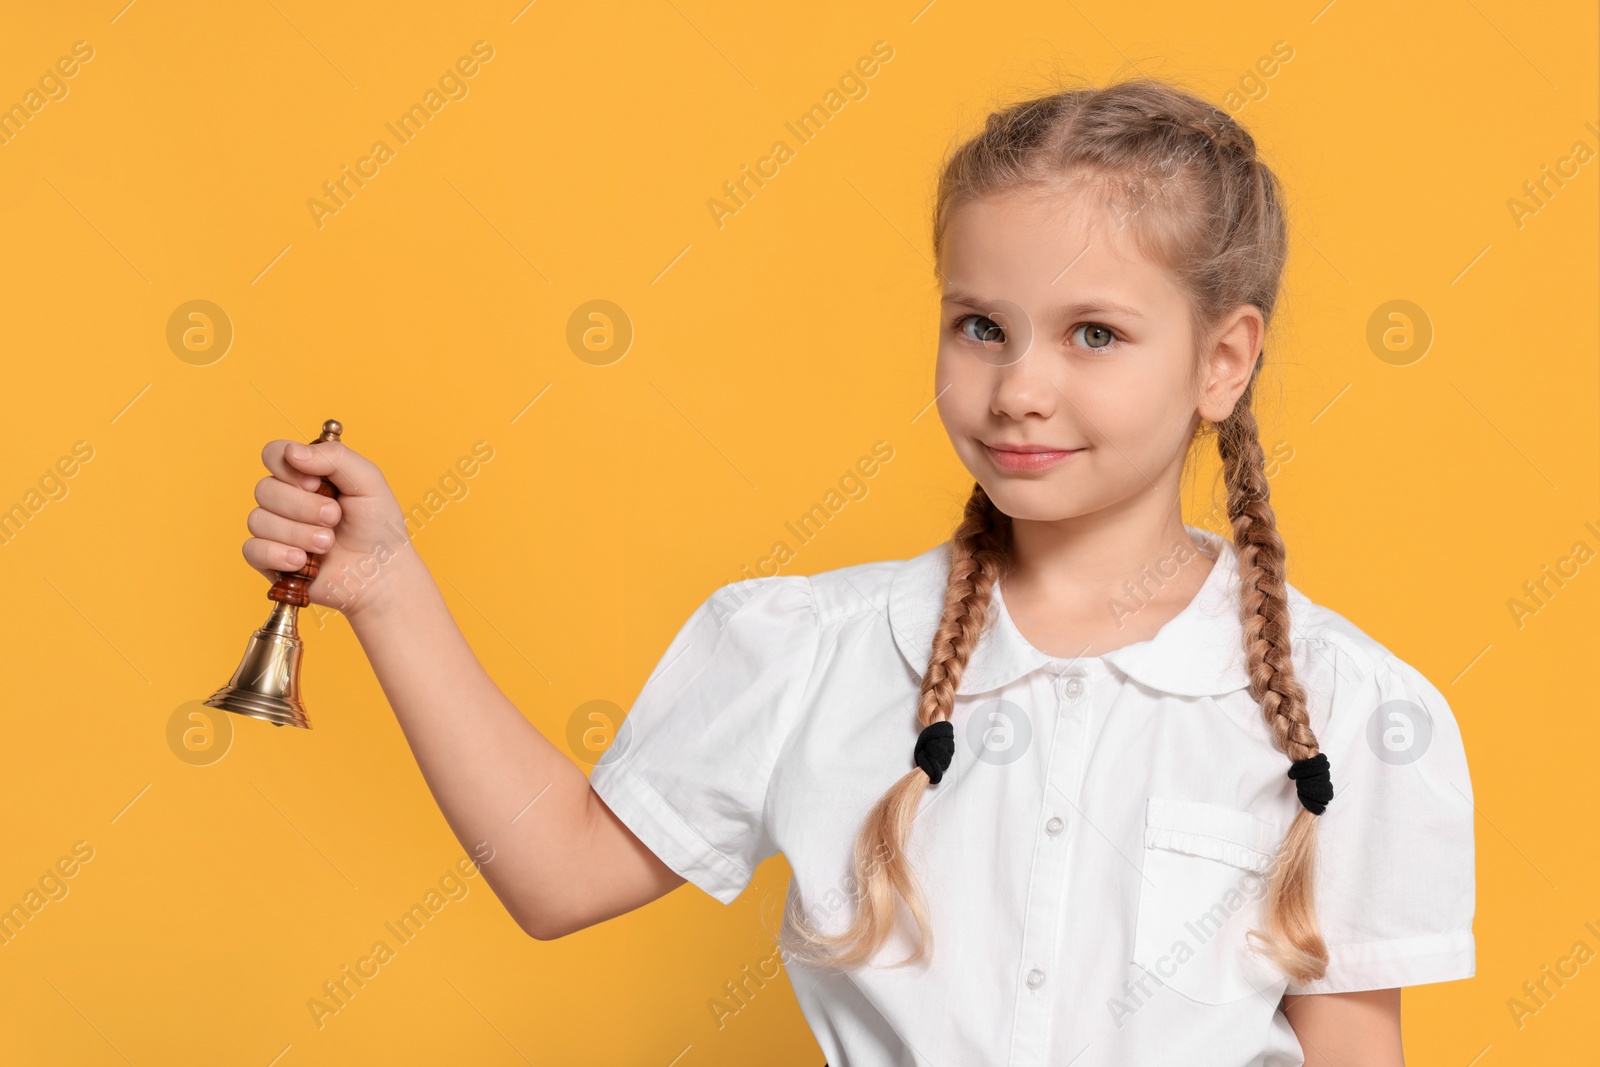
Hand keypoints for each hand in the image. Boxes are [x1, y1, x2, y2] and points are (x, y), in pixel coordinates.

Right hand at [242, 436, 409, 618]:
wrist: (381, 574)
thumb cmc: (378, 527)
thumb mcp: (368, 482)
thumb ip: (335, 457)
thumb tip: (292, 451)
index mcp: (307, 475)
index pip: (274, 454)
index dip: (288, 468)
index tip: (316, 484)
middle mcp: (287, 499)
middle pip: (265, 489)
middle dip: (302, 506)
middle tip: (334, 518)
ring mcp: (276, 529)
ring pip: (258, 520)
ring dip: (297, 533)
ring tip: (328, 544)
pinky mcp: (270, 560)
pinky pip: (252, 549)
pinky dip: (277, 554)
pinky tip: (302, 560)